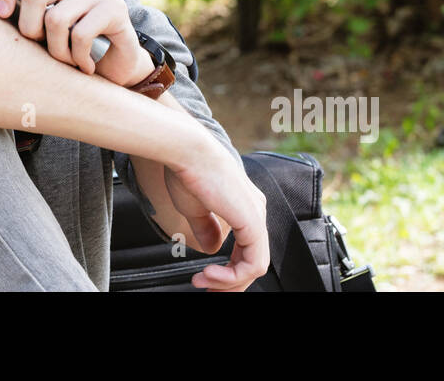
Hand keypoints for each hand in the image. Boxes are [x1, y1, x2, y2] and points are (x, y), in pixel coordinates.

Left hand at [0, 0, 152, 85]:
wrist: (112, 70)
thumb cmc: (67, 49)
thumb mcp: (36, 32)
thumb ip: (11, 16)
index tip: (2, 15)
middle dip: (31, 30)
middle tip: (42, 47)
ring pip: (56, 19)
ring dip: (57, 52)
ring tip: (66, 61)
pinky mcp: (115, 7)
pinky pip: (80, 34)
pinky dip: (77, 58)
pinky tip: (85, 65)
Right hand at [162, 139, 268, 290]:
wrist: (187, 151)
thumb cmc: (187, 170)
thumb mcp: (195, 208)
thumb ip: (207, 228)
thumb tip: (213, 248)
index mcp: (244, 206)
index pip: (246, 249)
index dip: (228, 271)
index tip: (205, 279)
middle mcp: (255, 210)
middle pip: (252, 261)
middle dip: (230, 283)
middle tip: (209, 291)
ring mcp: (256, 216)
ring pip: (255, 266)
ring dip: (228, 281)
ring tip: (203, 281)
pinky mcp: (252, 222)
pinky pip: (254, 263)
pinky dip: (232, 275)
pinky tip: (211, 274)